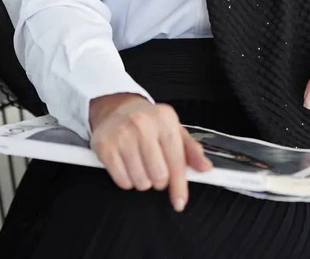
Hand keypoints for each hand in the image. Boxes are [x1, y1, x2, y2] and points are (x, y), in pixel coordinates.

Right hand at [89, 93, 211, 211]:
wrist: (117, 108)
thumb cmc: (149, 122)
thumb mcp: (174, 129)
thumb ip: (191, 150)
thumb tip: (204, 168)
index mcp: (164, 119)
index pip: (177, 160)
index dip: (180, 185)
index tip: (180, 201)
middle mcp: (143, 124)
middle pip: (159, 176)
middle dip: (160, 179)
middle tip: (156, 168)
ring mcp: (122, 135)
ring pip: (141, 182)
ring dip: (143, 180)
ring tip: (141, 164)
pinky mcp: (105, 146)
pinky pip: (122, 181)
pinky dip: (127, 180)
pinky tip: (128, 165)